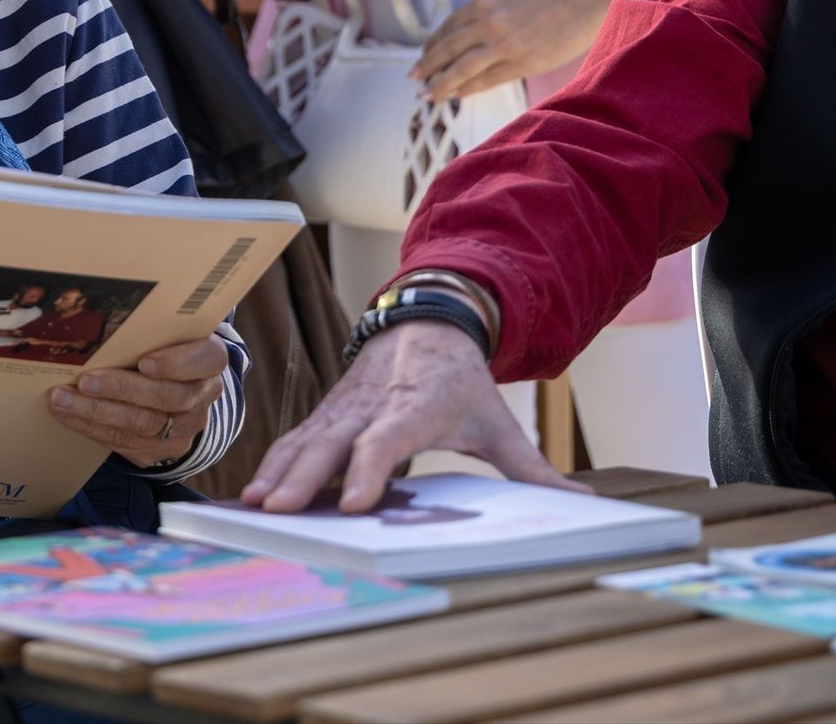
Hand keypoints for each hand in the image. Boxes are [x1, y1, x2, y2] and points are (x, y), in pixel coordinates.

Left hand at [47, 335, 228, 467]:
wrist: (174, 395)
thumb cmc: (161, 351)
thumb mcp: (165, 335)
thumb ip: (147, 330)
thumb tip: (98, 315)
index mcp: (210, 360)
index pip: (205, 360)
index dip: (176, 363)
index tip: (144, 362)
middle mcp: (202, 396)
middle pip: (167, 396)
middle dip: (121, 389)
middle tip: (85, 381)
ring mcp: (184, 429)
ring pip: (142, 424)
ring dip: (96, 412)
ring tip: (62, 399)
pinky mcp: (160, 450)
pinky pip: (123, 442)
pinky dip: (91, 427)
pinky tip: (67, 414)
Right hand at [242, 321, 585, 513]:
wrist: (423, 325)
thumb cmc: (459, 381)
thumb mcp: (497, 422)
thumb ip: (532, 467)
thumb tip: (582, 501)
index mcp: (414, 408)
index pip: (386, 441)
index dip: (370, 470)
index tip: (356, 502)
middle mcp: (370, 406)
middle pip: (331, 444)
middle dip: (303, 478)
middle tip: (279, 510)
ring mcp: (341, 409)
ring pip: (303, 441)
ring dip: (277, 473)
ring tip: (254, 505)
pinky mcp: (325, 414)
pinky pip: (293, 439)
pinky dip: (271, 464)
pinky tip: (253, 493)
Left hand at [412, 0, 636, 101]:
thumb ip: (486, 12)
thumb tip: (465, 34)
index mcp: (484, 2)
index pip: (447, 28)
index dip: (433, 45)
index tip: (425, 55)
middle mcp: (488, 22)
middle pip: (447, 49)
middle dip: (427, 65)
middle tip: (415, 77)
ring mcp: (504, 44)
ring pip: (460, 69)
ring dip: (440, 84)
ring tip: (430, 93)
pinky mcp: (521, 63)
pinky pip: (485, 80)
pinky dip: (467, 89)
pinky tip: (457, 94)